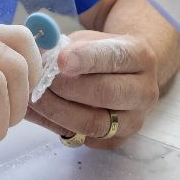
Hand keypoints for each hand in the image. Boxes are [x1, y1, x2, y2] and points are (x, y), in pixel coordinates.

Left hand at [26, 30, 158, 148]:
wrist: (124, 75)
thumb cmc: (99, 53)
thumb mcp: (86, 39)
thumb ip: (65, 48)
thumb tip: (37, 57)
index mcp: (138, 55)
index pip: (114, 57)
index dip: (86, 59)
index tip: (60, 60)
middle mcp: (144, 90)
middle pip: (105, 93)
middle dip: (66, 88)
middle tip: (40, 80)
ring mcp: (134, 119)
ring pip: (94, 122)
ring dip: (58, 111)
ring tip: (35, 98)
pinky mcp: (119, 140)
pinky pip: (85, 138)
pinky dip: (56, 126)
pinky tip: (40, 113)